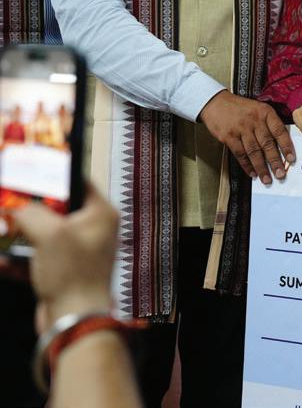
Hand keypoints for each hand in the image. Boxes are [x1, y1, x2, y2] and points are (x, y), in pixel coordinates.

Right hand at [8, 186, 116, 330]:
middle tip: (9, 209)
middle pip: (55, 208)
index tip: (27, 173)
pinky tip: (3, 261)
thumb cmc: (72, 275)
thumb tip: (16, 207)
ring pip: (40, 233)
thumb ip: (30, 211)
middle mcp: (93, 229)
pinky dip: (17, 257)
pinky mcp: (62, 270)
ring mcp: (77, 250)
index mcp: (100, 214)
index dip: (52, 175)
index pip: (77, 181)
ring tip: (2, 232)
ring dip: (17, 234)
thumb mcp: (49, 233)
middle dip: (27, 210)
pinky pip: (35, 256)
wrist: (74, 320)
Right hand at [199, 90, 294, 183]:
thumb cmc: (241, 108)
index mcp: (265, 113)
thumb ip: (269, 125)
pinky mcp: (228, 136)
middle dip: (275, 161)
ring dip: (261, 167)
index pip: (279, 131)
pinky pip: (240, 154)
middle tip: (281, 174)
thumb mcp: (259, 110)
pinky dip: (247, 165)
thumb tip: (282, 146)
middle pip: (267, 143)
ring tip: (267, 179)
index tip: (291, 159)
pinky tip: (252, 173)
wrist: (216, 102)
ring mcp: (241, 128)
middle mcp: (255, 120)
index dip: (286, 146)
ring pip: (254, 151)